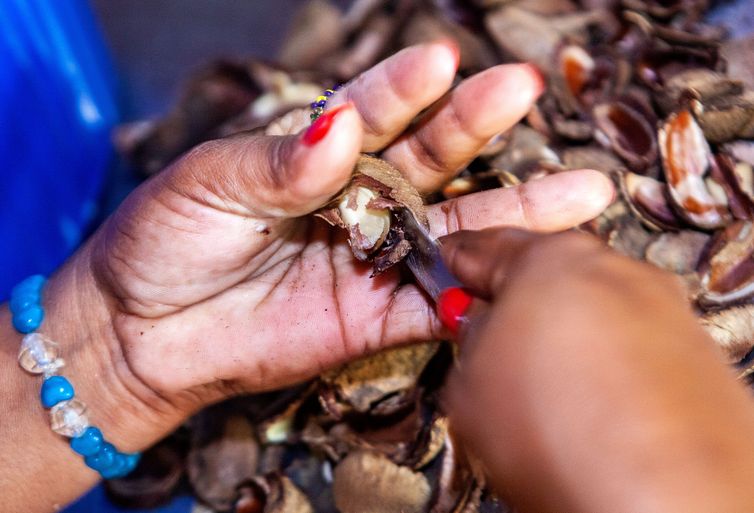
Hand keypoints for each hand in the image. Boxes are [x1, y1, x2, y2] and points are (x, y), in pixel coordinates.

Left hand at [54, 42, 611, 448]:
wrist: (143, 333)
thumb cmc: (164, 241)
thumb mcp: (207, 185)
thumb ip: (277, 161)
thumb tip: (341, 126)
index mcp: (315, 154)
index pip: (371, 111)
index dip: (405, 87)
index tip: (441, 60)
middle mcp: (356, 200)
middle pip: (428, 160)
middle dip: (472, 126)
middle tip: (522, 88)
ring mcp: (373, 259)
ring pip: (453, 231)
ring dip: (514, 213)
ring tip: (582, 190)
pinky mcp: (375, 319)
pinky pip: (436, 304)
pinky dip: (479, 291)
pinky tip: (531, 274)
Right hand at [442, 228, 753, 512]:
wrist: (664, 494)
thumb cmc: (559, 433)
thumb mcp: (469, 384)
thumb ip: (469, 338)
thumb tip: (479, 330)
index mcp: (550, 258)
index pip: (487, 247)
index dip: (460, 264)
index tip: (450, 271)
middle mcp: (615, 269)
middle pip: (549, 273)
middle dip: (519, 300)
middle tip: (492, 336)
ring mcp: (663, 307)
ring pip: (596, 307)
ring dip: (567, 332)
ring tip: (546, 386)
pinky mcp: (697, 349)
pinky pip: (635, 342)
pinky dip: (609, 361)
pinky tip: (592, 404)